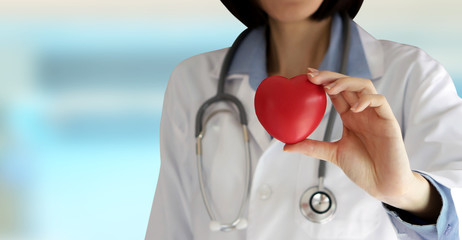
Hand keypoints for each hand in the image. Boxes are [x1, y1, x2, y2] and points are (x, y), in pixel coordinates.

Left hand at [284, 68, 440, 220]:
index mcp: (350, 116)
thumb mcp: (332, 154)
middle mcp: (362, 112)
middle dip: (330, 76)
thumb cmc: (363, 169)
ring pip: (364, 86)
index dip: (323, 81)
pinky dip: (366, 100)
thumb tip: (286, 146)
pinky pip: (380, 101)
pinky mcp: (389, 122)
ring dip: (346, 82)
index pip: (337, 92)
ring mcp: (376, 115)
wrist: (383, 185)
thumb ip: (312, 147)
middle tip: (312, 76)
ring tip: (329, 89)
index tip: (307, 75)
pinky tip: (353, 108)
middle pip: (348, 84)